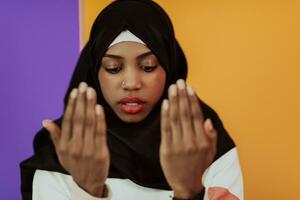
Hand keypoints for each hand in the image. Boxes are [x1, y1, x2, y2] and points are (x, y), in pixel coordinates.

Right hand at [42, 82, 109, 196]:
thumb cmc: (74, 164)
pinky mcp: (101, 151)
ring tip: (91, 91)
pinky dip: (100, 120)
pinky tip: (99, 108)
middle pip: (78, 119)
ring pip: (89, 123)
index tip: (74, 91)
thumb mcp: (61, 153)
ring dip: (90, 106)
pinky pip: (100, 133)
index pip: (68, 120)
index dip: (71, 105)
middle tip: (84, 86)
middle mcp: (75, 146)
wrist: (89, 182)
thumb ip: (55, 136)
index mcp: (64, 145)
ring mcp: (88, 149)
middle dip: (81, 101)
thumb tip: (45, 120)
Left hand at [160, 79, 217, 198]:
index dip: (192, 100)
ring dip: (173, 101)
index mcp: (202, 141)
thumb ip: (210, 136)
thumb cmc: (200, 167)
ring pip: (175, 118)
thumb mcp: (211, 153)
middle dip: (182, 96)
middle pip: (185, 114)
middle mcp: (191, 141)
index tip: (190, 88)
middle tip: (179, 82)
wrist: (187, 185)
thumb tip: (208, 121)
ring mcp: (178, 145)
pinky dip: (165, 115)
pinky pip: (166, 128)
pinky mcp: (166, 149)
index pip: (197, 116)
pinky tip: (165, 104)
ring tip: (172, 88)